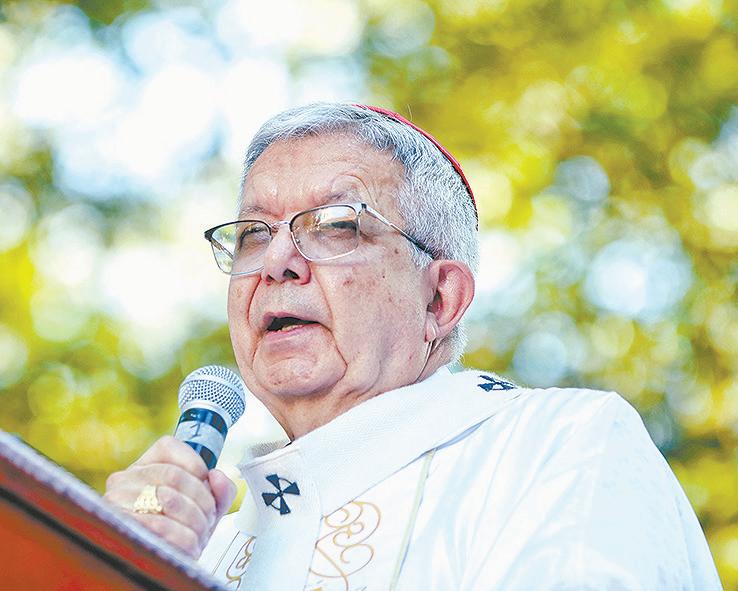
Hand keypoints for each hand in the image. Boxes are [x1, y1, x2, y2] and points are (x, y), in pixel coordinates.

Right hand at [103, 436, 236, 557]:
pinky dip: (183, 538)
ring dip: (194, 521)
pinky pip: (159, 526)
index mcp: (144, 466)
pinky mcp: (118, 526)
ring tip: (199, 535)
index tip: (206, 486)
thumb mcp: (207, 507)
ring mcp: (117, 501)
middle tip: (208, 519)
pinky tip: (187, 546)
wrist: (163, 565)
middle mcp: (125, 479)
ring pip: (168, 499)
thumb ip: (221, 489)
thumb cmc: (183, 530)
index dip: (196, 465)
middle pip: (174, 475)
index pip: (168, 446)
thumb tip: (216, 476)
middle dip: (202, 500)